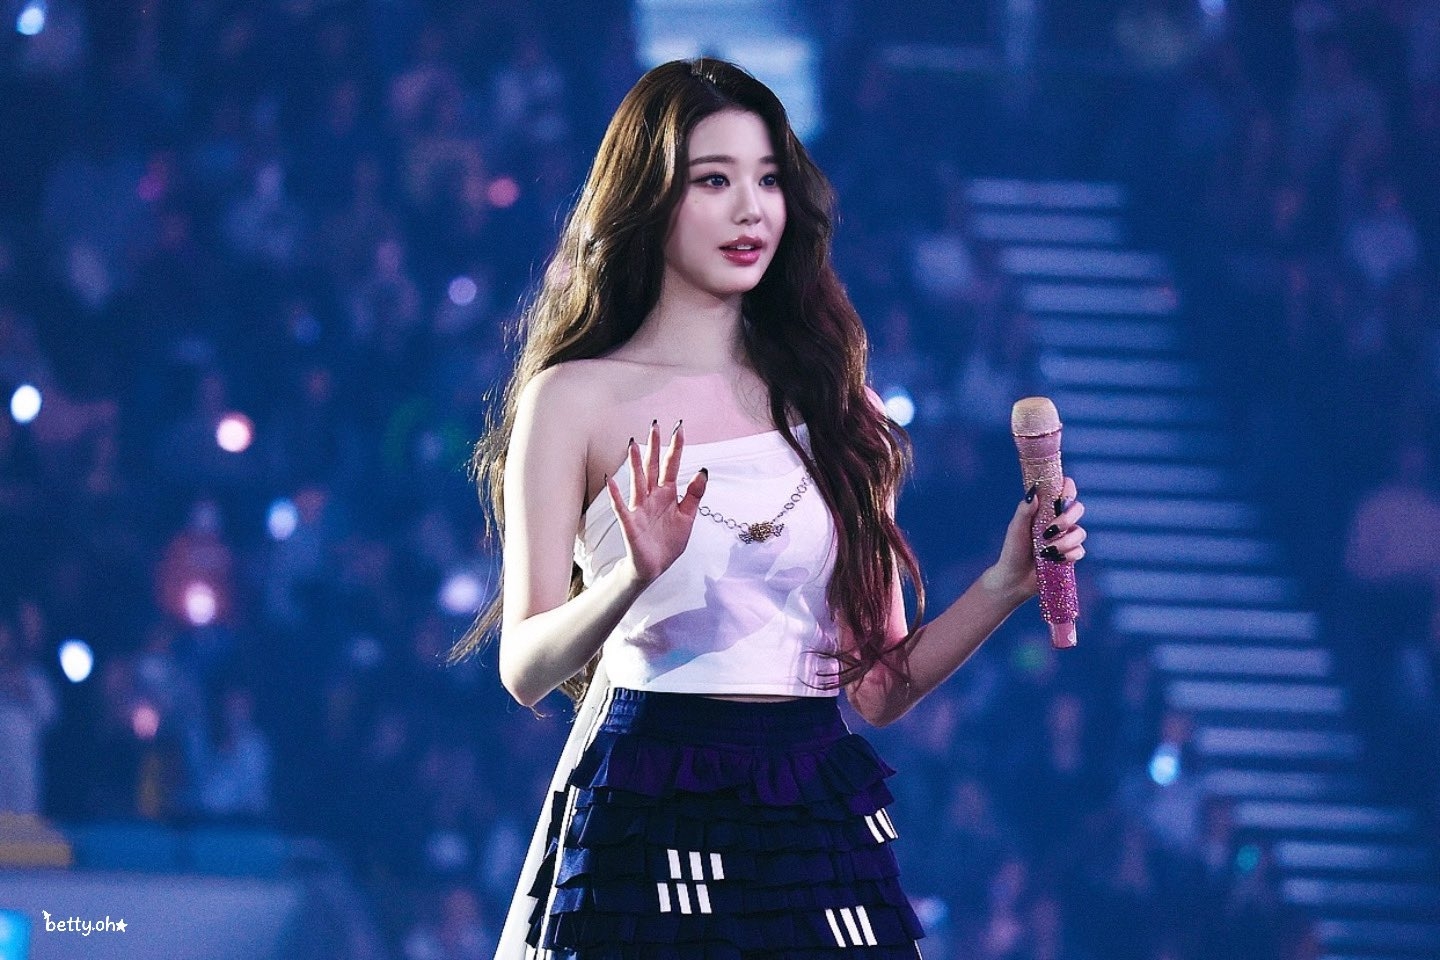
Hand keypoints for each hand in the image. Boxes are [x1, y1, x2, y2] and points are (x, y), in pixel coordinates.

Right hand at [605, 419, 708, 583]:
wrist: (655, 567)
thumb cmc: (669, 541)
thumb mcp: (688, 517)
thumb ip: (694, 495)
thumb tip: (703, 471)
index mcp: (668, 494)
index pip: (672, 466)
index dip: (675, 448)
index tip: (679, 428)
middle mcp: (652, 497)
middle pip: (653, 467)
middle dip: (654, 447)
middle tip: (654, 425)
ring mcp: (639, 508)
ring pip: (637, 481)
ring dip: (635, 464)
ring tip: (633, 444)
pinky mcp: (630, 524)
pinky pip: (621, 507)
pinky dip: (615, 494)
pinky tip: (610, 480)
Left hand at [988, 476, 1086, 602]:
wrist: (1014, 578)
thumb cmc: (1013, 550)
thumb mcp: (1016, 529)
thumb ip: (1024, 511)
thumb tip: (1033, 492)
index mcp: (1046, 509)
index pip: (1064, 491)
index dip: (1068, 489)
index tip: (1061, 497)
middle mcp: (1059, 521)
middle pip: (1078, 509)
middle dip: (1067, 518)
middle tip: (1051, 530)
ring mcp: (1066, 538)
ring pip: (1080, 532)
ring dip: (1064, 542)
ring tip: (1046, 551)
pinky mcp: (1070, 555)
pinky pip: (1080, 551)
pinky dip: (1068, 555)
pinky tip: (1054, 560)